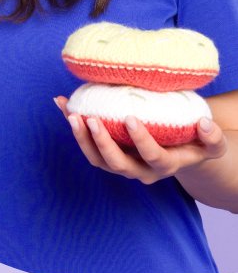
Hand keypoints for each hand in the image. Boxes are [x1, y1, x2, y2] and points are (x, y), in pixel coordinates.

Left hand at [54, 95, 227, 184]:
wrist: (179, 152)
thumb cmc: (195, 143)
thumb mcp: (210, 143)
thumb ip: (211, 137)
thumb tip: (203, 123)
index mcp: (164, 165)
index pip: (152, 157)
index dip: (140, 142)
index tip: (130, 119)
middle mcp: (139, 169)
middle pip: (116, 164)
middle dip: (101, 143)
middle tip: (90, 119)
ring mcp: (121, 163)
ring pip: (97, 159)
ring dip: (81, 138)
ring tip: (71, 114)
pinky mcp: (106, 154)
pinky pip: (86, 143)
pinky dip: (73, 125)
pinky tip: (61, 103)